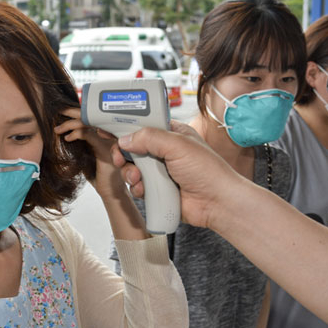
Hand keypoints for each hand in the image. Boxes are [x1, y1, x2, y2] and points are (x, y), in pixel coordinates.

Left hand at [55, 108, 126, 198]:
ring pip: (88, 122)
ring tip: (58, 129)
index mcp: (106, 132)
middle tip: (58, 111)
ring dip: (70, 123)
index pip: (91, 115)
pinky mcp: (105, 148)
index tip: (62, 111)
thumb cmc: (98, 173)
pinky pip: (89, 134)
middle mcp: (109, 133)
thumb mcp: (86, 153)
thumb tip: (63, 130)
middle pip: (91, 114)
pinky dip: (76, 133)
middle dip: (72, 111)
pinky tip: (67, 138)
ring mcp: (109, 139)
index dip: (76, 111)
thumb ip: (80, 141)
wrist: (110, 191)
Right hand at [113, 120, 243, 228]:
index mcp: (171, 134)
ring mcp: (160, 172)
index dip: (126, 127)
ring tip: (137, 178)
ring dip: (130, 173)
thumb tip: (125, 139)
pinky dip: (137, 188)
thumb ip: (150, 138)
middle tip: (120, 158)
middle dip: (124, 154)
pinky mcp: (158, 190)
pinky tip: (145, 190)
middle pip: (133, 148)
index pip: (143, 125)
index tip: (110, 130)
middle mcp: (164, 152)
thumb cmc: (207, 170)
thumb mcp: (178, 145)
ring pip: (132, 169)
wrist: (217, 203)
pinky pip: (138, 187)